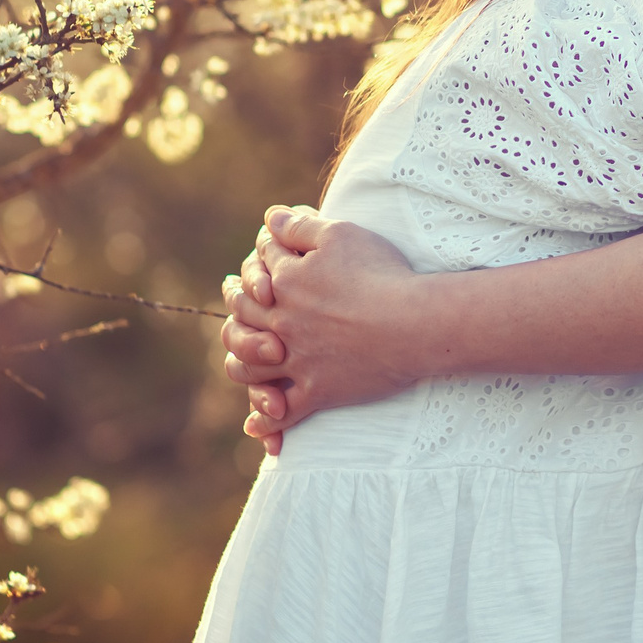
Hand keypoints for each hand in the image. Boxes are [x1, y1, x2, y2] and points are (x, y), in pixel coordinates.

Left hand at [220, 205, 425, 436]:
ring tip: (240, 356)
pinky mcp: (318, 392)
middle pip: (244, 315)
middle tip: (231, 295)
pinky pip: (284, 413)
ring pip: (251, 366)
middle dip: (235, 302)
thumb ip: (300, 227)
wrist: (412, 323)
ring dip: (241, 359)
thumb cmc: (380, 273)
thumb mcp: (340, 234)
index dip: (256, 259)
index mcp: (287, 283)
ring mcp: (298, 362)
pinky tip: (255, 424)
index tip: (255, 258)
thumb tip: (269, 218)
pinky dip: (266, 421)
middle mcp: (283, 323)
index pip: (259, 268)